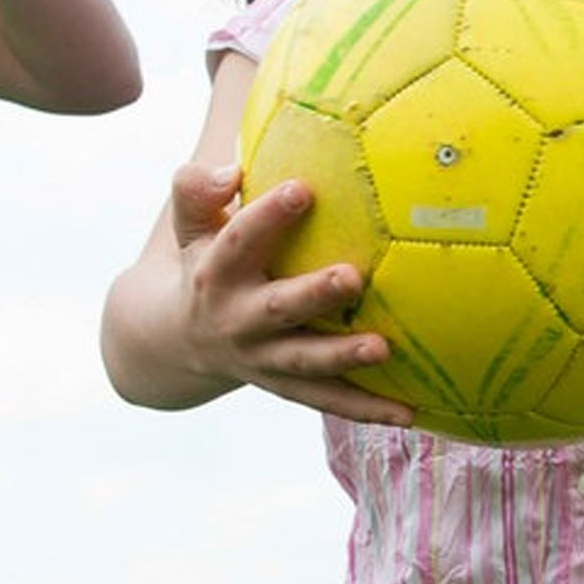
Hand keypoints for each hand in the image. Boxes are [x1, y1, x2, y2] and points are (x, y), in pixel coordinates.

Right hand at [162, 162, 414, 424]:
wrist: (176, 342)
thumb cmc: (203, 263)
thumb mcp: (189, 228)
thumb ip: (198, 191)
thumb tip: (232, 171)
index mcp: (215, 274)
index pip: (239, 240)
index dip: (268, 215)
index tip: (302, 189)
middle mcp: (238, 320)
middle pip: (277, 308)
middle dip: (314, 294)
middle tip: (352, 277)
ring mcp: (263, 359)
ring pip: (305, 363)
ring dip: (343, 357)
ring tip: (383, 349)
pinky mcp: (286, 387)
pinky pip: (328, 401)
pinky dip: (367, 409)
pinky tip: (407, 412)